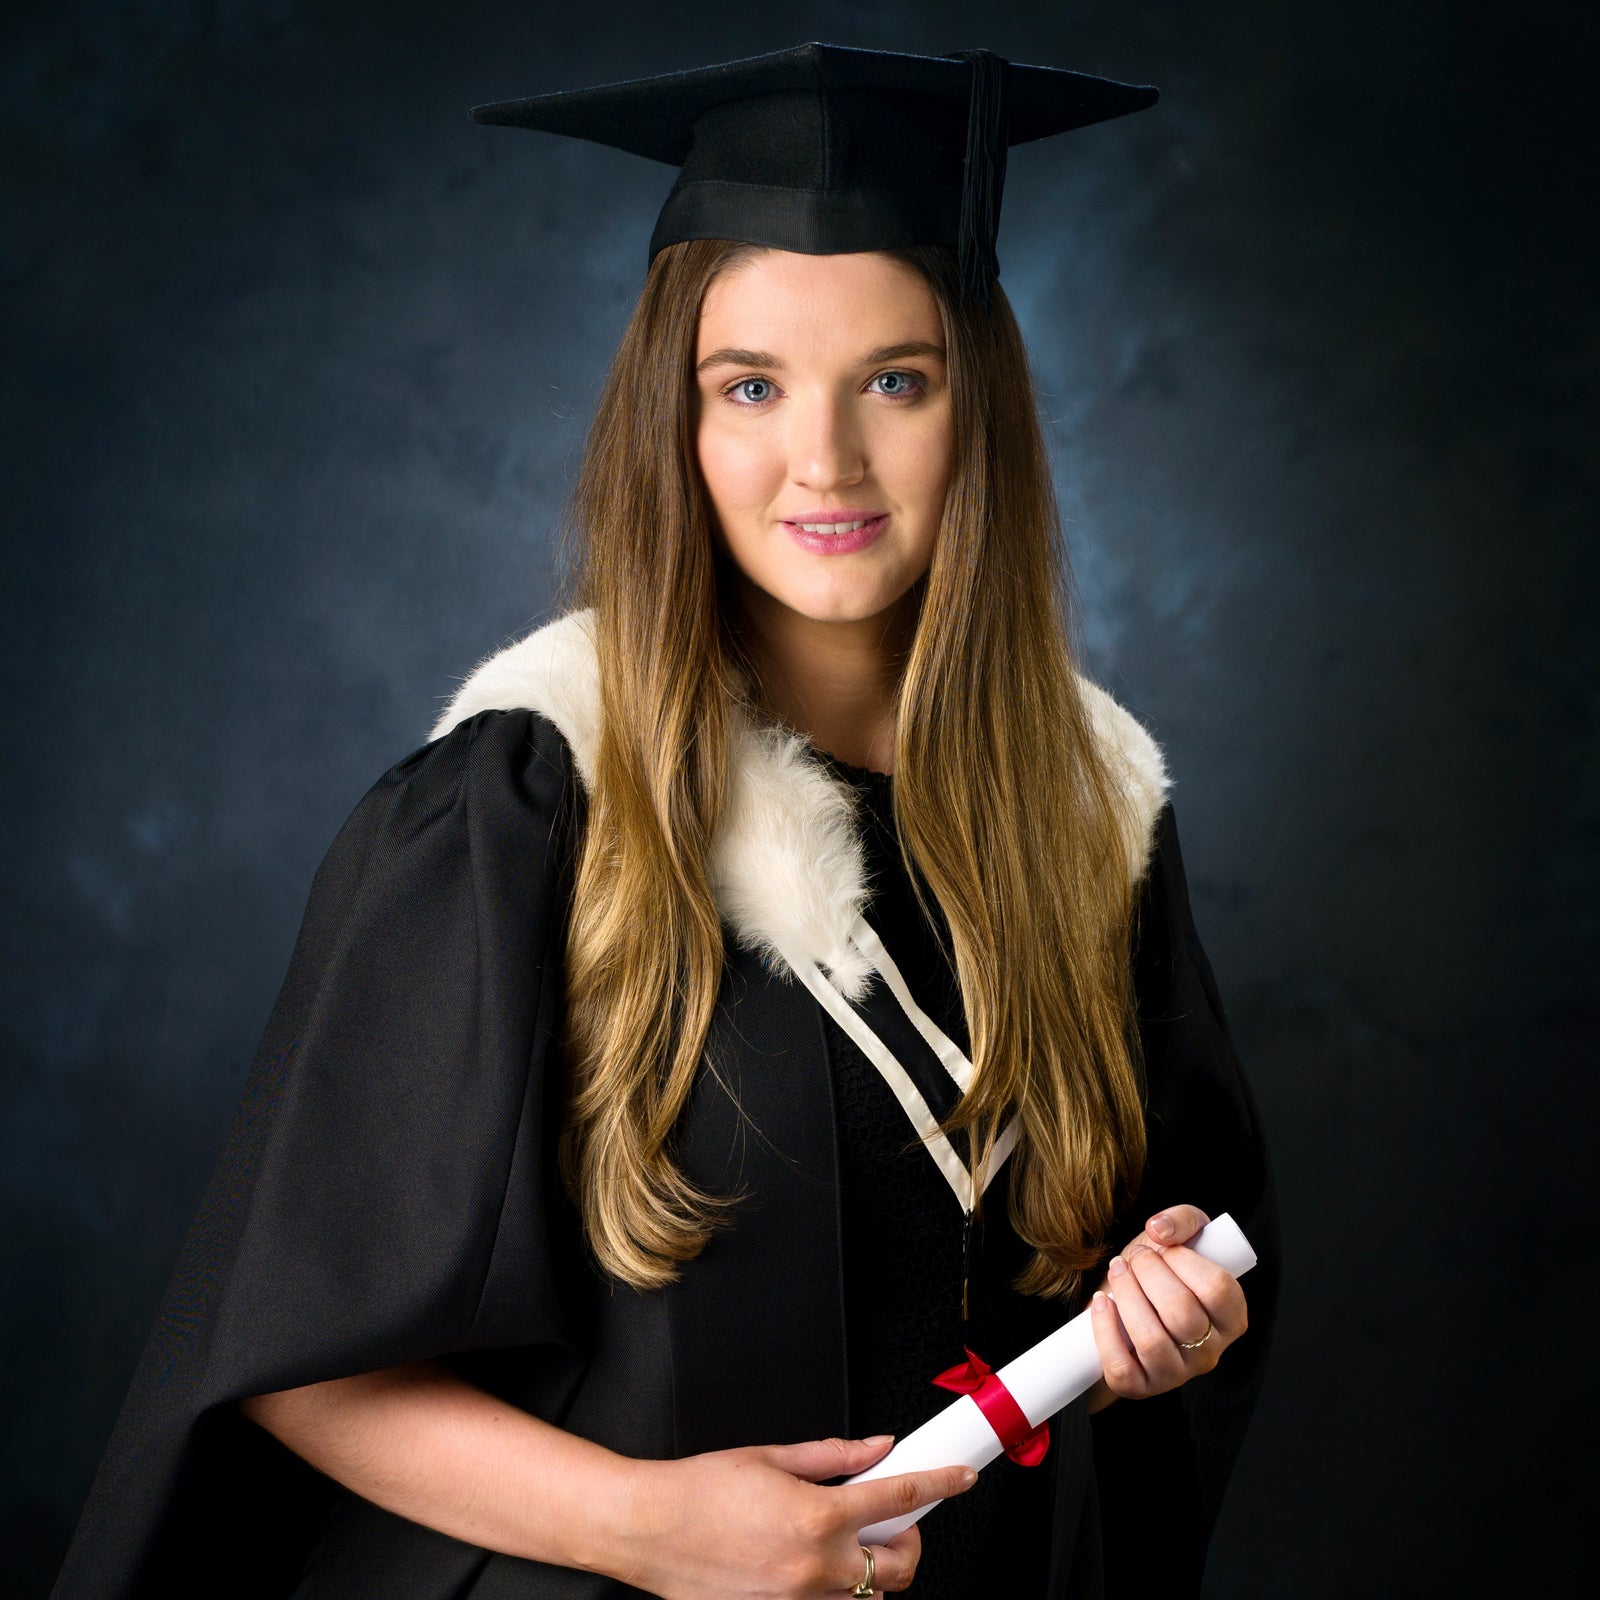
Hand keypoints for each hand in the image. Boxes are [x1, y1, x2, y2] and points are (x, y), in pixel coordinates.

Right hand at [615, 1435, 976, 1598]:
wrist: (647, 1529)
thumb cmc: (699, 1491)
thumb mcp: (771, 1456)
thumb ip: (833, 1455)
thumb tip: (877, 1447)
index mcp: (817, 1516)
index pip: (900, 1497)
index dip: (939, 1482)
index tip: (960, 1478)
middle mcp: (815, 1568)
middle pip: (899, 1568)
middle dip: (908, 1543)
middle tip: (893, 1521)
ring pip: (867, 1599)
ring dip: (869, 1572)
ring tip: (844, 1546)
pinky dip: (834, 1591)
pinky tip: (812, 1566)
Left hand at [1084, 1204, 1247, 1413]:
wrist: (1122, 1311)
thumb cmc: (1156, 1275)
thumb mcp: (1177, 1240)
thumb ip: (1181, 1221)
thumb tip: (1160, 1230)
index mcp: (1230, 1318)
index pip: (1218, 1289)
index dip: (1185, 1260)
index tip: (1162, 1247)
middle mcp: (1210, 1352)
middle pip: (1182, 1312)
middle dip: (1149, 1272)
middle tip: (1135, 1257)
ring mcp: (1176, 1374)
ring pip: (1152, 1340)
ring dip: (1126, 1294)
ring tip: (1117, 1271)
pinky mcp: (1141, 1387)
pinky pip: (1121, 1367)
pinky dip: (1104, 1329)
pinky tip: (1101, 1302)